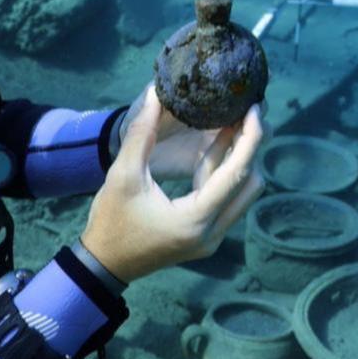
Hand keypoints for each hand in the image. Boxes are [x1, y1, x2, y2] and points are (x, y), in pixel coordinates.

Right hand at [81, 86, 265, 282]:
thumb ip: (142, 133)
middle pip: (250, 184)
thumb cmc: (111, 221)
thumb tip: (156, 95)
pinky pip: (228, 201)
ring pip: (242, 193)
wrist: (104, 263)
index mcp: (195, 219)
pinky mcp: (206, 238)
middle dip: (251, 147)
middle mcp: (213, 233)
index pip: (236, 173)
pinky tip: (217, 145)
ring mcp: (212, 239)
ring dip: (238, 160)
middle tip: (245, 113)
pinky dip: (225, 174)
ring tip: (233, 122)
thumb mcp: (123, 175)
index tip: (253, 109)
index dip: (250, 138)